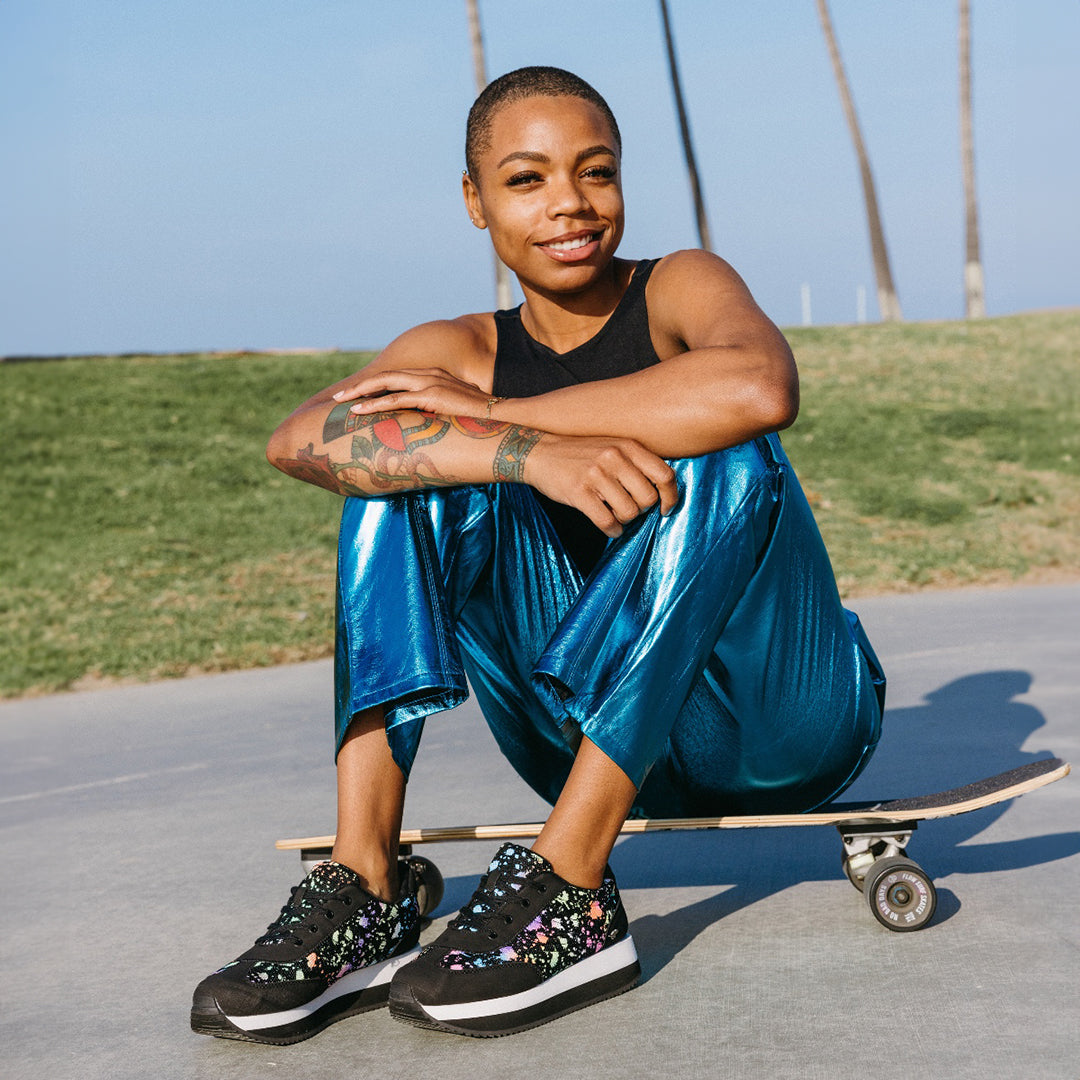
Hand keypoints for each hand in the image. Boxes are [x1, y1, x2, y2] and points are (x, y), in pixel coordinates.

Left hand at [333, 367, 491, 418]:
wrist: (504, 416)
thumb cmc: (482, 420)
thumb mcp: (456, 412)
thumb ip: (440, 413)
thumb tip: (430, 428)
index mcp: (434, 376)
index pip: (398, 377)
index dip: (375, 386)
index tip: (357, 396)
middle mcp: (429, 374)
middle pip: (385, 376)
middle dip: (359, 387)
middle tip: (338, 398)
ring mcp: (430, 382)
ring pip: (385, 384)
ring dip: (360, 394)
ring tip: (340, 403)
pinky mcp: (431, 395)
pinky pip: (395, 399)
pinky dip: (374, 404)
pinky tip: (358, 411)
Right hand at [526, 434, 678, 537]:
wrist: (539, 452)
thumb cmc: (579, 454)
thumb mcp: (612, 447)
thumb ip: (635, 463)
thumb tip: (661, 493)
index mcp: (627, 446)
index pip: (664, 474)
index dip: (670, 496)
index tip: (665, 509)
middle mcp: (614, 457)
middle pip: (648, 498)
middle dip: (641, 511)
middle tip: (628, 509)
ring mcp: (596, 474)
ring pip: (629, 512)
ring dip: (624, 521)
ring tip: (614, 515)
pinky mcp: (579, 492)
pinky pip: (607, 521)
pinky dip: (612, 530)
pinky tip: (609, 528)